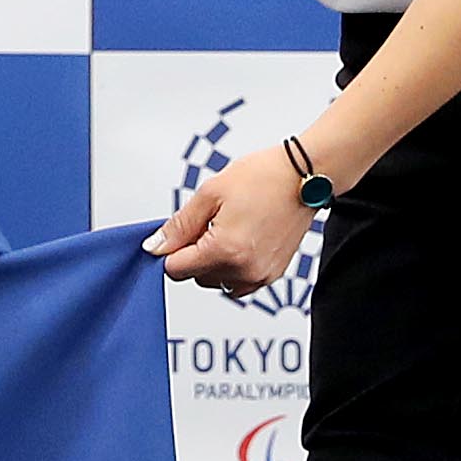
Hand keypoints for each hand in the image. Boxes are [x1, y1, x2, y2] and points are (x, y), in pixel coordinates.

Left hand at [147, 154, 319, 294]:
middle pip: (195, 278)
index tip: (183, 231)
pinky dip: (233, 266)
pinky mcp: (272, 275)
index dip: (172, 249)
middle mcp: (245, 270)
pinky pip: (239, 282)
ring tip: (229, 229)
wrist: (305, 177)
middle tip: (210, 223)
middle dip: (195, 253)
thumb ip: (179, 226)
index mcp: (225, 250)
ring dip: (213, 262)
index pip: (176, 270)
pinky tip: (242, 239)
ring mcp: (261, 275)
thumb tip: (155, 247)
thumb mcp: (210, 193)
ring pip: (217, 282)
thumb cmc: (264, 178)